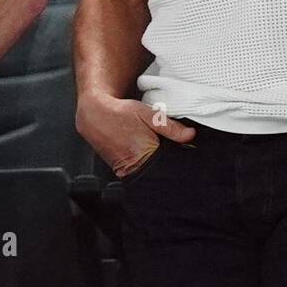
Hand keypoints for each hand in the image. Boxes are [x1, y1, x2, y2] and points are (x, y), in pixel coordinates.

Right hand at [75, 92, 195, 177]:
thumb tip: (191, 135)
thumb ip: (170, 127)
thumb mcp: (148, 115)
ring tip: (150, 144)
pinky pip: (141, 172)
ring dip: (158, 162)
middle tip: (165, 143)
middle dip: (170, 160)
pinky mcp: (122, 172)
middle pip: (163, 171)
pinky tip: (143, 150)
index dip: (181, 156)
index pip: (172, 164)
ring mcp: (128, 172)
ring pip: (152, 172)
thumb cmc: (120, 113)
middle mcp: (136, 167)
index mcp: (145, 154)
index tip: (186, 148)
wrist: (95, 115)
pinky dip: (147, 164)